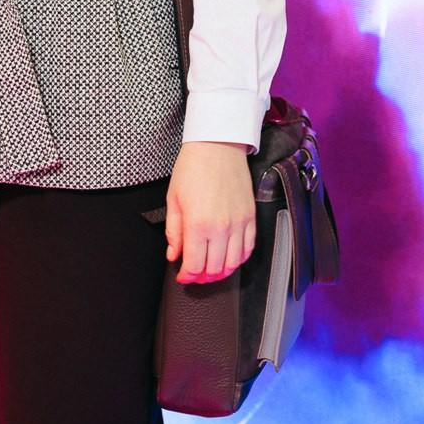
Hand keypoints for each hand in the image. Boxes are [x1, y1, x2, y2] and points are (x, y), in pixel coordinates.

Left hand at [165, 141, 254, 282]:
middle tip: (195, 275)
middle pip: (214, 269)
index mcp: (197, 224)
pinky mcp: (250, 217)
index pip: (194, 265)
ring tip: (211, 270)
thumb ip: (173, 232)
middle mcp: (220, 228)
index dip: (186, 277)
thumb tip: (174, 254)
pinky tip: (229, 258)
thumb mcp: (173, 200)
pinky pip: (248, 248)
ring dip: (221, 272)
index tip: (182, 276)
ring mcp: (238, 224)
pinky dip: (239, 259)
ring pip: (233, 263)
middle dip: (202, 278)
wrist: (217, 146)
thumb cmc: (193, 168)